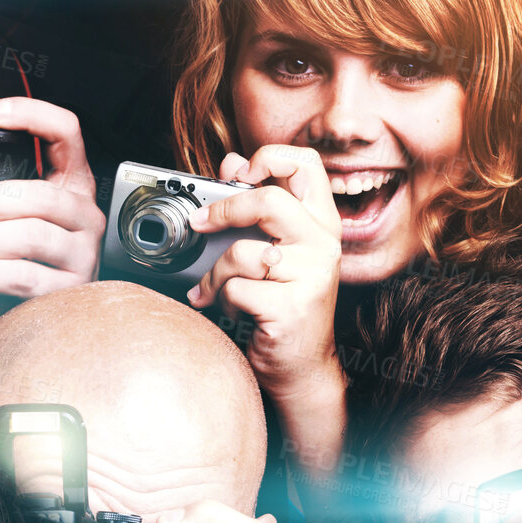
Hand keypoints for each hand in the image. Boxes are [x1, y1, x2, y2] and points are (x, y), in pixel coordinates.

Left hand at [0, 98, 103, 298]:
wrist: (46, 309)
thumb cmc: (25, 254)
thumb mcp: (20, 211)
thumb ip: (4, 185)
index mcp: (75, 185)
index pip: (67, 133)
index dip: (33, 115)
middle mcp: (86, 215)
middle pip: (42, 195)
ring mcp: (83, 253)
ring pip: (32, 236)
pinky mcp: (70, 289)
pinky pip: (26, 276)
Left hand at [186, 145, 343, 406]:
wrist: (300, 364)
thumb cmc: (282, 304)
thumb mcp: (273, 250)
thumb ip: (255, 208)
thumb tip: (230, 162)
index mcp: (320, 222)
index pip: (305, 164)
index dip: (269, 158)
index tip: (237, 172)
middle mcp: (323, 243)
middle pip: (269, 202)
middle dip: (223, 211)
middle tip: (198, 223)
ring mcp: (311, 275)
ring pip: (242, 253)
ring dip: (215, 274)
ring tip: (213, 289)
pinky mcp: (292, 307)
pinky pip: (236, 290)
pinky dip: (223, 301)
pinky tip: (231, 310)